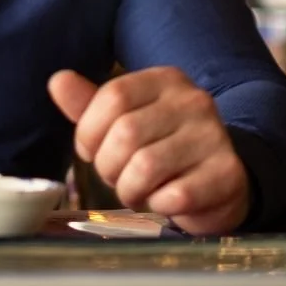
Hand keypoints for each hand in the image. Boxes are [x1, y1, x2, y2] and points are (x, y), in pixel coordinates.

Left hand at [49, 67, 249, 234]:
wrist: (222, 181)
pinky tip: (166, 201)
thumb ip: (89, 104)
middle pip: (125, 133)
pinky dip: (159, 205)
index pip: (112, 97)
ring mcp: (214, 136)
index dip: (90, 132)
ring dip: (131, 190)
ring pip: (145, 167)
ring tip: (140, 191)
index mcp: (165, 80)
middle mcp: (193, 101)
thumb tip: (58, 81)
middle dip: (109, 166)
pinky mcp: (227, 173)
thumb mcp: (124, 121)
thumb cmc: (162, 149)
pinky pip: (174, 196)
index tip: (92, 150)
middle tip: (119, 177)